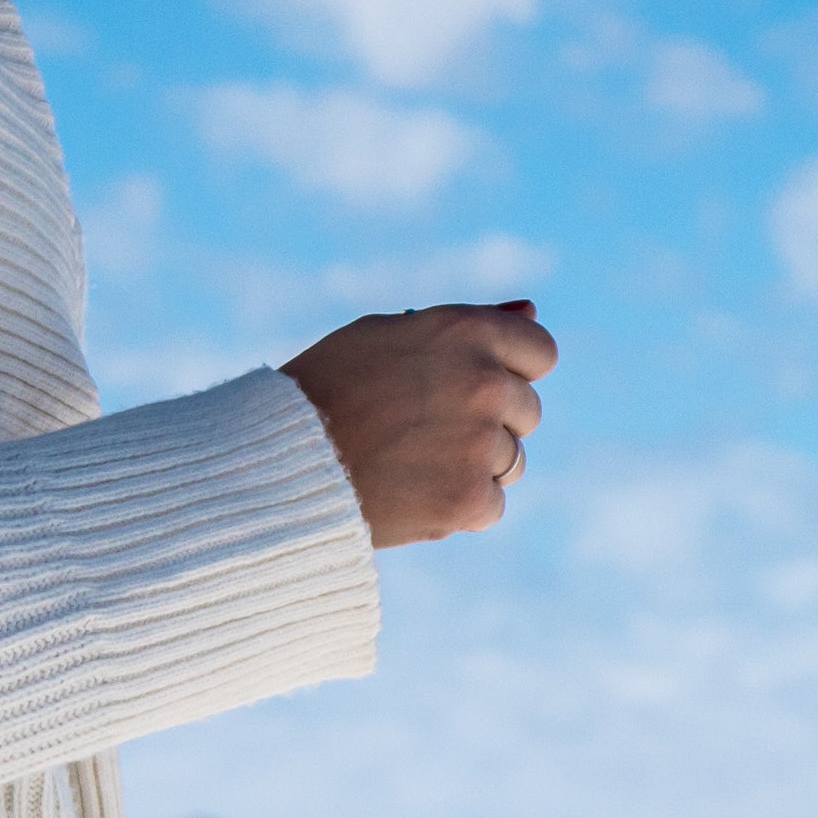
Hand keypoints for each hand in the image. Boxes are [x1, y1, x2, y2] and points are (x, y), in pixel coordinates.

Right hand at [279, 300, 555, 548]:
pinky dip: (459, 506)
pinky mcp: (470, 500)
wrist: (277, 462)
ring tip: (412, 462)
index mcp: (466, 331)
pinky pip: (491, 506)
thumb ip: (465, 326)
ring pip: (513, 461)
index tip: (471, 388)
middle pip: (528, 411)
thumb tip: (532, 311)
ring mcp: (480, 443)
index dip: (509, 372)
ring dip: (475, 466)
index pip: (540, 352)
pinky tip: (412, 492)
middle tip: (423, 430)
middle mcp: (484, 383)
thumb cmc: (326, 389)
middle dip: (489, 422)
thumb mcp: (388, 335)